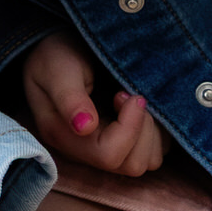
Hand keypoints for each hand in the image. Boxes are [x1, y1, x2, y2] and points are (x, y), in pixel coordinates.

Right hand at [21, 32, 169, 176]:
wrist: (57, 46)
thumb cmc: (54, 55)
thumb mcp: (57, 69)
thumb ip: (69, 98)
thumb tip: (84, 127)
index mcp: (63, 136)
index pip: (107, 155)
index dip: (128, 129)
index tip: (125, 94)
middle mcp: (83, 151)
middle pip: (130, 164)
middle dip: (142, 130)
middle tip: (130, 96)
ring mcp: (103, 149)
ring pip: (146, 162)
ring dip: (151, 132)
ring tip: (133, 101)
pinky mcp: (120, 144)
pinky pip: (153, 152)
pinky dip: (157, 133)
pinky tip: (139, 109)